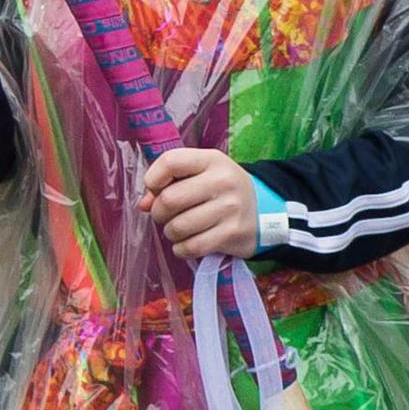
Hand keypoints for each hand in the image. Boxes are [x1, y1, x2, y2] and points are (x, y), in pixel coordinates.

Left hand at [138, 147, 261, 258]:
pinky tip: (187, 243)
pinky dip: (181, 249)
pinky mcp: (232, 234)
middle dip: (159, 212)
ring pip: (178, 227)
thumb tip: (143, 205)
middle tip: (166, 215)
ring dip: (170, 232)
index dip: (153, 179)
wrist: (265, 211)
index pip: (170, 162)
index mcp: (212, 160)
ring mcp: (229, 209)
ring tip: (179, 229)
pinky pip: (191, 247)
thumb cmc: (222, 190)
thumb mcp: (201, 175)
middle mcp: (222, 181)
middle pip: (169, 199)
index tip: (156, 190)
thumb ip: (169, 183)